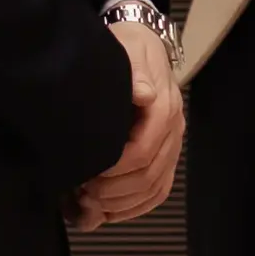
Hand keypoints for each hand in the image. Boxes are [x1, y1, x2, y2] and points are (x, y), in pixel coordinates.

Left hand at [75, 7, 183, 229]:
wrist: (142, 43)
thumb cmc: (130, 48)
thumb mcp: (129, 50)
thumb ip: (136, 74)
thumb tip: (144, 94)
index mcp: (164, 108)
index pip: (143, 151)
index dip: (114, 170)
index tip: (87, 175)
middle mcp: (173, 130)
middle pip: (148, 176)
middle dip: (112, 192)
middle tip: (80, 194)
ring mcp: (171, 145)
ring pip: (153, 188)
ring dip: (120, 204)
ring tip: (88, 205)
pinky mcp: (164, 155)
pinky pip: (156, 191)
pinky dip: (133, 207)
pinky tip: (107, 212)